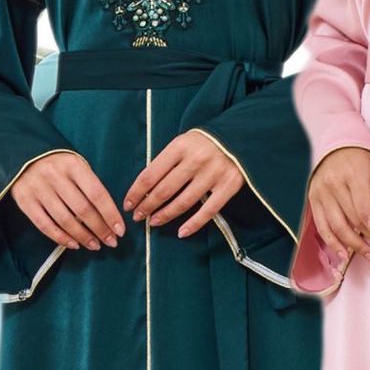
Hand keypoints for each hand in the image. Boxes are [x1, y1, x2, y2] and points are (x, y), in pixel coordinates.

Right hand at [12, 151, 122, 251]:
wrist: (22, 155)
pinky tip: (74, 244)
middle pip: (82, 209)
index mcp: (73, 165)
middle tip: (111, 242)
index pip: (97, 194)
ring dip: (83, 236)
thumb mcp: (76, 166)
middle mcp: (54, 176)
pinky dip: (61, 238)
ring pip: (65, 220)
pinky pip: (45, 225)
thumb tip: (108, 218)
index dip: (110, 215)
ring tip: (95, 245)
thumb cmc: (58, 165)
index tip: (120, 231)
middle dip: (100, 229)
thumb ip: (90, 187)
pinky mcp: (24, 200)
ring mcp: (37, 188)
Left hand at [125, 131, 246, 238]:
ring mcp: (213, 174)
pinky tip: (181, 233)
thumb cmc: (205, 142)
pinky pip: (208, 211)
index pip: (150, 174)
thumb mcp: (183, 142)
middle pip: (164, 190)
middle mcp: (195, 160)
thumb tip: (146, 188)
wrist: (241, 136)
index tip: (128, 204)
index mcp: (180, 147)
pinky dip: (193, 224)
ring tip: (153, 222)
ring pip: (183, 202)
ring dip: (165, 215)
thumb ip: (167, 161)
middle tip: (138, 217)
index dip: (136, 192)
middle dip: (147, 206)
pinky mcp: (228, 186)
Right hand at [306, 146, 369, 261]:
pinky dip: (333, 243)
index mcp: (352, 175)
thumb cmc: (360, 157)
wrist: (334, 144)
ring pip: (337, 227)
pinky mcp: (313, 201)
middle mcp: (334, 185)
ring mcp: (321, 194)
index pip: (366, 210)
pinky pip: (322, 227)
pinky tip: (344, 255)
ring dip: (355, 246)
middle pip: (353, 220)